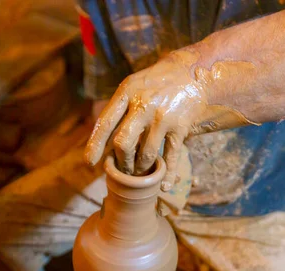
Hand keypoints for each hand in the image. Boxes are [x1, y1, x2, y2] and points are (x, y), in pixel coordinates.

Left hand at [84, 49, 252, 190]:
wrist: (194, 72)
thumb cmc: (157, 82)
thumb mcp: (134, 85)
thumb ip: (118, 108)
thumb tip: (101, 138)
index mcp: (127, 92)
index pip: (105, 122)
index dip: (95, 144)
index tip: (89, 162)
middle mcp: (144, 105)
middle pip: (123, 143)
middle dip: (121, 161)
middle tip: (122, 167)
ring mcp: (163, 117)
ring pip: (145, 154)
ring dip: (140, 167)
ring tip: (139, 170)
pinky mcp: (180, 127)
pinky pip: (171, 156)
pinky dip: (168, 173)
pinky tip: (164, 185)